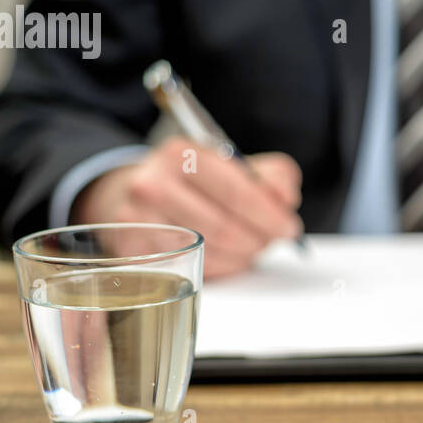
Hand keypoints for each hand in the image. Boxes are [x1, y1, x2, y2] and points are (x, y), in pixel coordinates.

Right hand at [71, 136, 303, 278]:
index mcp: (180, 155)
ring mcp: (138, 221)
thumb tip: (286, 199)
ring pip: (210, 251)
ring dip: (243, 254)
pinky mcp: (133, 251)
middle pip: (223, 227)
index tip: (288, 227)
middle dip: (259, 239)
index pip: (235, 192)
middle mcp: (153, 185)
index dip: (269, 215)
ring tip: (252, 246)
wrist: (134, 190)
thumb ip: (270, 174)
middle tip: (273, 240)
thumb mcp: (230, 162)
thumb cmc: (191, 178)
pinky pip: (192, 267)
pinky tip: (230, 256)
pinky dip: (222, 266)